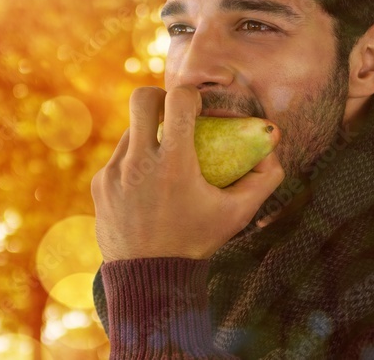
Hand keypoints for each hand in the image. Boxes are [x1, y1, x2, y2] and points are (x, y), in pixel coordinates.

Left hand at [91, 85, 284, 261]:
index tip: (197, 108)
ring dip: (148, 135)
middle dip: (159, 97)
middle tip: (172, 113)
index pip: (179, 100)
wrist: (150, 278)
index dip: (191, 95)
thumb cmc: (198, 241)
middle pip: (142, 98)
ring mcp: (114, 172)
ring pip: (131, 131)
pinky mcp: (99, 184)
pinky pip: (118, 159)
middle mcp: (139, 163)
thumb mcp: (238, 214)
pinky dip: (134, 163)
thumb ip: (264, 178)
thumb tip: (273, 147)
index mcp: (174, 164)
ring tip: (164, 158)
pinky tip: (147, 187)